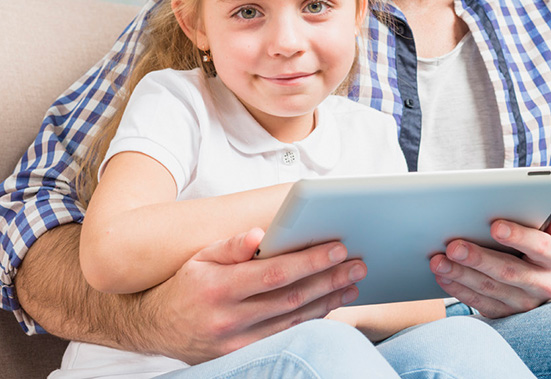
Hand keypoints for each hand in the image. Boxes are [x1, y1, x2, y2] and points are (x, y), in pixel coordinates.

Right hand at [142, 228, 366, 363]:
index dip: (309, 261)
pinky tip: (330, 305)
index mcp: (218, 288)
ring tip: (352, 283)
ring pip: (292, 321)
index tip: (338, 249)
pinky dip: (310, 320)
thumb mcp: (200, 257)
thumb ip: (232, 246)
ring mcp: (235, 343)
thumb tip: (260, 234)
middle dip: (329, 280)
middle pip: (290, 298)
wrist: (154, 327)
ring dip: (327, 301)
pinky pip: (284, 336)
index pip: (274, 273)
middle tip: (357, 265)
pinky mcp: (241, 356)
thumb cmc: (185, 284)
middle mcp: (228, 318)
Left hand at [429, 204, 550, 317]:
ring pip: (491, 289)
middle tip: (453, 245)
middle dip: (479, 258)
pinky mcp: (506, 315)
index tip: (495, 226)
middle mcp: (545, 285)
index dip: (519, 236)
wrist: (541, 284)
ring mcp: (525, 304)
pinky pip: (480, 303)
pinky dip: (459, 290)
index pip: (541, 247)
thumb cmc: (537, 248)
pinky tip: (444, 276)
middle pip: (510, 271)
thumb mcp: (548, 232)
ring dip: (461, 274)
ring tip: (439, 260)